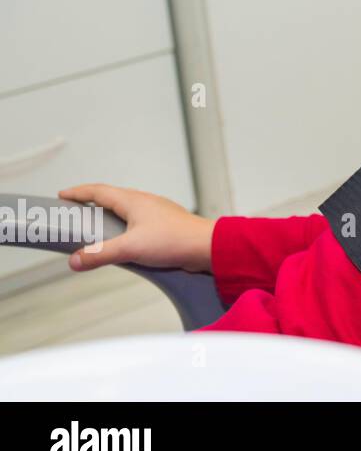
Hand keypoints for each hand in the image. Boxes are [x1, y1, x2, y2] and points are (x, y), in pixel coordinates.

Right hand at [56, 184, 215, 273]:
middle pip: (112, 198)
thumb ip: (101, 254)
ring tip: (95, 230)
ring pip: (126, 211)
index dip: (79, 192)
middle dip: (92, 204)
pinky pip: (137, 223)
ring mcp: (155, 214)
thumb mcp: (130, 248)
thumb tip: (76, 259)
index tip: (64, 195)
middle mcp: (144, 203)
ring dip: (109, 217)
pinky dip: (123, 229)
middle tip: (76, 212)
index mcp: (133, 201)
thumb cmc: (174, 240)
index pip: (99, 191)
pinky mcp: (164, 227)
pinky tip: (123, 243)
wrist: (206, 247)